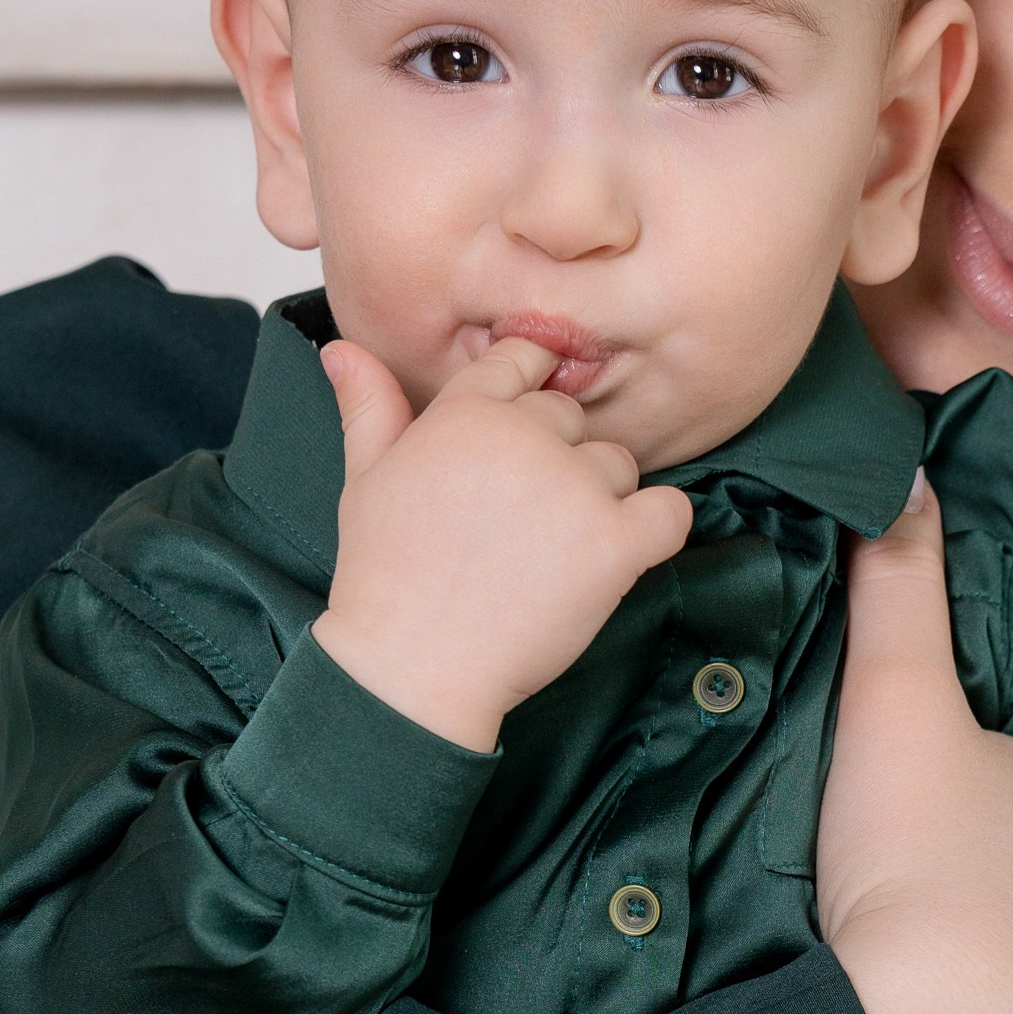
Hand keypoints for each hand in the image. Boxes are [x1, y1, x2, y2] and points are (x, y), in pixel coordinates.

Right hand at [311, 336, 694, 751]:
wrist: (413, 664)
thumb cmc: (385, 575)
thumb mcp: (365, 478)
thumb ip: (370, 406)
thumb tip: (343, 349)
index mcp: (465, 412)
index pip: (523, 360)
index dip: (529, 396)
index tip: (520, 442)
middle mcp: (524, 437)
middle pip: (571, 418)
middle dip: (554, 462)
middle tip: (518, 521)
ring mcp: (573, 489)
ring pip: (618, 463)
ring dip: (598, 498)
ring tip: (550, 551)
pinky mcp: (614, 544)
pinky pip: (669, 513)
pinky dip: (658, 529)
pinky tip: (623, 551)